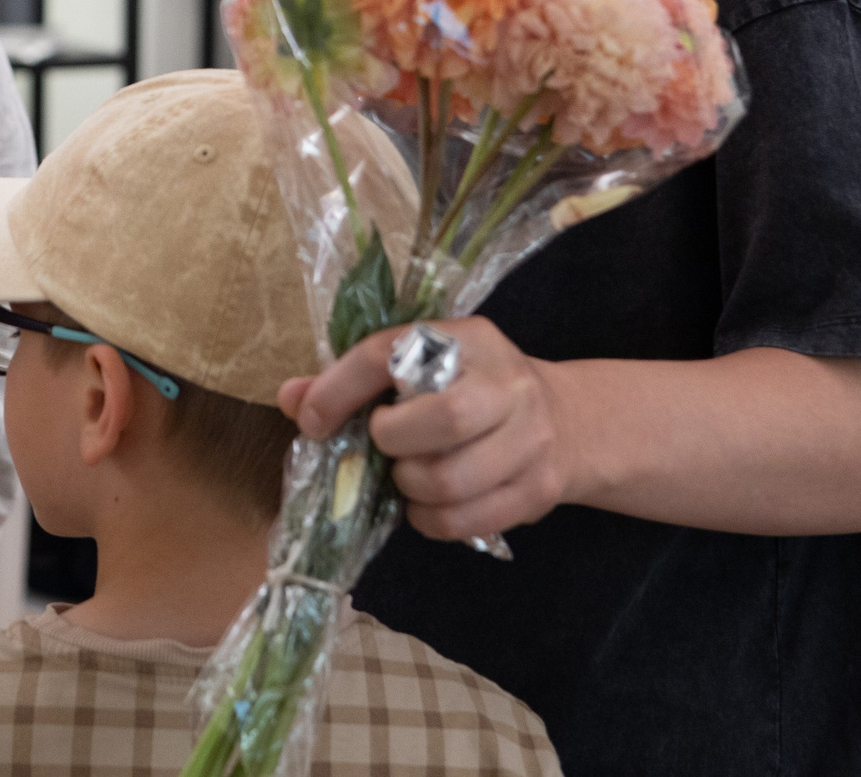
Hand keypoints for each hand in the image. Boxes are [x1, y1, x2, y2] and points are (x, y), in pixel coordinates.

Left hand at [278, 316, 575, 543]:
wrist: (570, 421)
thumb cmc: (473, 390)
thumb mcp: (422, 367)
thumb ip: (354, 380)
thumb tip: (291, 398)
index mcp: (468, 339)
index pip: (393, 352)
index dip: (341, 387)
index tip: (311, 420)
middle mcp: (508, 383)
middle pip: (444, 418)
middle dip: (392, 442)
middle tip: (383, 445)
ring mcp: (531, 439)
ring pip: (452, 479)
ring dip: (410, 487)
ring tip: (406, 477)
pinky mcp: (539, 489)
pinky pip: (468, 520)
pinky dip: (431, 521)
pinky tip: (426, 506)